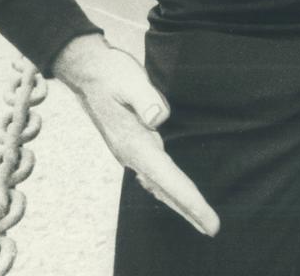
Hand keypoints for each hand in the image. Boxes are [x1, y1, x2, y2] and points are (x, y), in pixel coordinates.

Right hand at [50, 34, 218, 236]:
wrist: (86, 70)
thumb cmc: (112, 74)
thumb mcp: (130, 80)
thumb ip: (145, 99)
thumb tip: (159, 119)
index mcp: (134, 145)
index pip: (169, 180)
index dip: (191, 202)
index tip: (210, 222)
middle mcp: (132, 154)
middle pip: (165, 190)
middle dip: (189, 210)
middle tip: (213, 229)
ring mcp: (130, 152)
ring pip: (159, 185)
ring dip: (179, 202)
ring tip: (199, 219)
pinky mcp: (132, 144)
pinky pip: (154, 174)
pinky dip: (168, 188)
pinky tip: (174, 193)